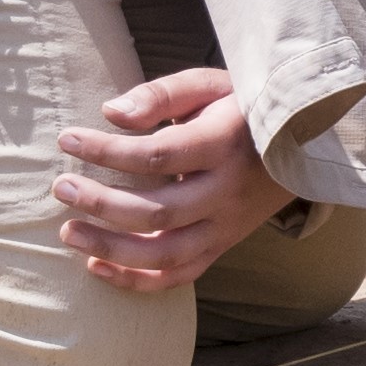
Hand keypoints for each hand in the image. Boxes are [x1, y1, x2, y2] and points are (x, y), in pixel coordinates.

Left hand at [52, 66, 296, 292]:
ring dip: (111, 248)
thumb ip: (161, 94)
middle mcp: (227, 193)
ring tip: (69, 232)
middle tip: (61, 188)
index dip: (107, 151)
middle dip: (102, 202)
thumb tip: (110, 113)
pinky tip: (96, 267)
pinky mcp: (221, 246)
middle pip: (158, 211)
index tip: (67, 138)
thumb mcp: (210, 85)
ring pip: (165, 253)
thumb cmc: (243, 109)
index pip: (158, 155)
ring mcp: (226, 227)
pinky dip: (136, 281)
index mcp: (224, 145)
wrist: (304, 146)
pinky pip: (179, 276)